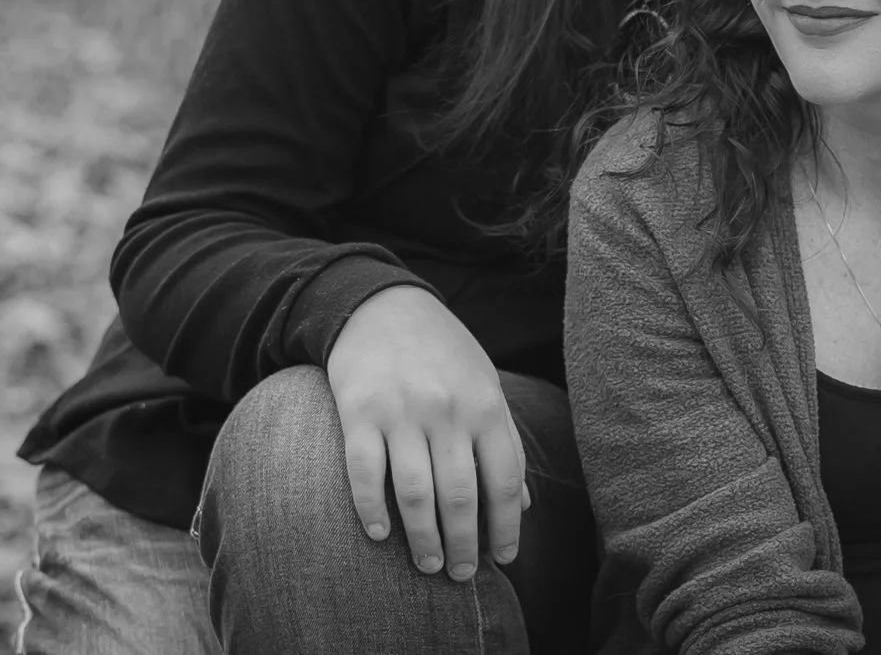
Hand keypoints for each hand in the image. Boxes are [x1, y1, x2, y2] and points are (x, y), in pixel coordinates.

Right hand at [325, 286, 527, 580]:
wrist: (384, 306)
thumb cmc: (444, 353)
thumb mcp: (486, 386)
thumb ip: (503, 442)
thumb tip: (522, 502)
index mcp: (485, 405)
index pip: (504, 479)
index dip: (506, 525)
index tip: (503, 558)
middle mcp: (447, 411)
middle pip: (459, 495)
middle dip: (463, 544)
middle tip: (460, 575)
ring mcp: (401, 412)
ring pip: (413, 493)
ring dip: (421, 538)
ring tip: (426, 565)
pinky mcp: (358, 412)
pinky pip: (364, 472)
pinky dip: (371, 509)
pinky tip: (379, 536)